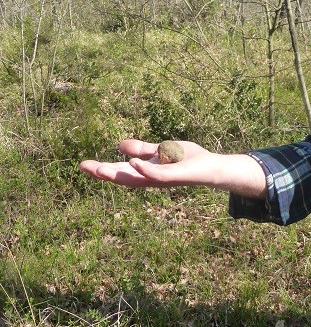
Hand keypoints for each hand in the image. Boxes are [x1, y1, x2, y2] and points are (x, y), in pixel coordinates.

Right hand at [79, 139, 215, 187]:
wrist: (211, 166)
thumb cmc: (187, 160)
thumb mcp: (161, 150)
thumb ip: (143, 149)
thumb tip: (119, 147)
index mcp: (146, 171)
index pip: (120, 171)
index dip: (102, 168)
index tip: (83, 164)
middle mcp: (151, 178)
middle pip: (123, 178)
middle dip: (103, 173)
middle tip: (83, 167)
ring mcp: (162, 179)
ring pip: (137, 179)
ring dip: (118, 174)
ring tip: (100, 168)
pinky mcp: (174, 176)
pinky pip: (157, 175)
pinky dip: (145, 170)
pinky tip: (132, 162)